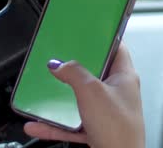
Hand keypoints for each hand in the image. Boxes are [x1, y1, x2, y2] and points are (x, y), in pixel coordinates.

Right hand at [23, 43, 144, 147]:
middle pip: (93, 73)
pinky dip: (54, 124)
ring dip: (60, 99)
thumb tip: (60, 64)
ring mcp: (107, 113)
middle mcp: (117, 93)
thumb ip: (74, 73)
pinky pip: (71, 124)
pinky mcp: (96, 132)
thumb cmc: (118, 131)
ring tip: (43, 92)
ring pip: (79, 100)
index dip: (101, 37)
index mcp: (124, 77)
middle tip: (58, 60)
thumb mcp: (91, 92)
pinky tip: (37, 124)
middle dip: (73, 69)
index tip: (85, 31)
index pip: (116, 46)